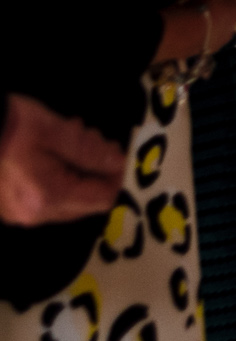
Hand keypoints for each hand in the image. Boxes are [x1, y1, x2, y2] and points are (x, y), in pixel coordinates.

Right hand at [0, 94, 125, 225]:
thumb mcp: (56, 131)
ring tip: (68, 138)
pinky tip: (49, 151)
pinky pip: (45, 197)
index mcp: (49, 198)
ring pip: (66, 199)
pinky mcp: (6, 206)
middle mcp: (33, 215)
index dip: (115, 175)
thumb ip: (91, 151)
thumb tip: (119, 163)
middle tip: (89, 138)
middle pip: (85, 202)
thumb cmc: (9, 125)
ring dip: (76, 170)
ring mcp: (16, 213)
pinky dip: (56, 175)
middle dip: (95, 170)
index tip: (113, 150)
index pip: (102, 198)